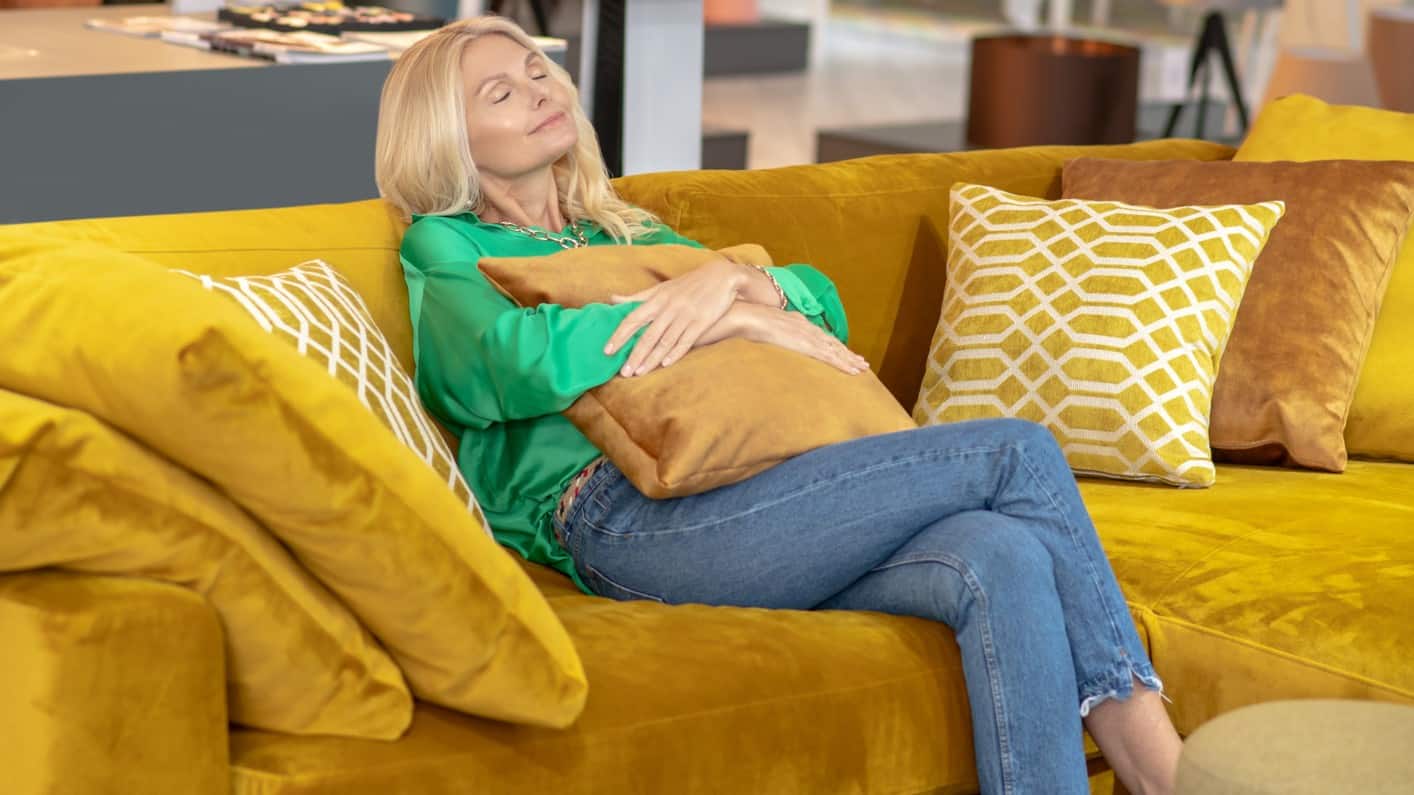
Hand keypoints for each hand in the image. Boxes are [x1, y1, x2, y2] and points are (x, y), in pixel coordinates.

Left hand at [603, 259, 746, 376]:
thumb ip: (638, 297)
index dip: (619, 335)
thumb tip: (612, 299)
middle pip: (648, 335)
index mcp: (657, 299)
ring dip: (651, 359)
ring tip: (639, 373)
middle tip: (623, 372)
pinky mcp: (701, 322)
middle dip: (634, 355)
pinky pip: (686, 340)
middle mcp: (669, 308)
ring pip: (665, 341)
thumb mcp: (662, 287)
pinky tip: (665, 364)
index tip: (607, 350)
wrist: (722, 277)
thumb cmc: (688, 284)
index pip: (633, 319)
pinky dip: (675, 353)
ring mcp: (685, 315)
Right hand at [735, 303, 868, 374]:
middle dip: (847, 353)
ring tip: (862, 367)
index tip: (842, 351)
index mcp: (797, 322)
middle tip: (861, 362)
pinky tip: (853, 371)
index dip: (833, 344)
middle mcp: (807, 327)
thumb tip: (768, 338)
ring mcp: (808, 336)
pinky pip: (830, 357)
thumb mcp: (762, 326)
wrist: (747, 316)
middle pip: (832, 342)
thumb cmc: (748, 321)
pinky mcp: (807, 345)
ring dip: (850, 359)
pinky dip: (843, 364)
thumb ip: (770, 331)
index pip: (820, 335)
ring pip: (836, 350)